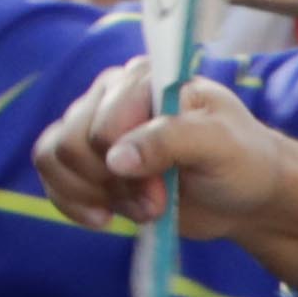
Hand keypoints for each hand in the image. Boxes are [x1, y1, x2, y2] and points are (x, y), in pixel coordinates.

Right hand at [38, 65, 297, 283]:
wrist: (246, 197)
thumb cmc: (241, 162)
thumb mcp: (220, 146)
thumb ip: (171, 140)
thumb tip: (115, 158)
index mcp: (146, 79)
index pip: (104, 122)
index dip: (127, 165)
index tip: (162, 190)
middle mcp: (113, 95)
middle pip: (73, 142)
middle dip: (113, 185)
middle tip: (157, 202)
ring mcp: (96, 126)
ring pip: (55, 157)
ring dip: (94, 195)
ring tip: (141, 208)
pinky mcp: (89, 160)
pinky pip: (51, 173)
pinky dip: (71, 202)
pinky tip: (104, 218)